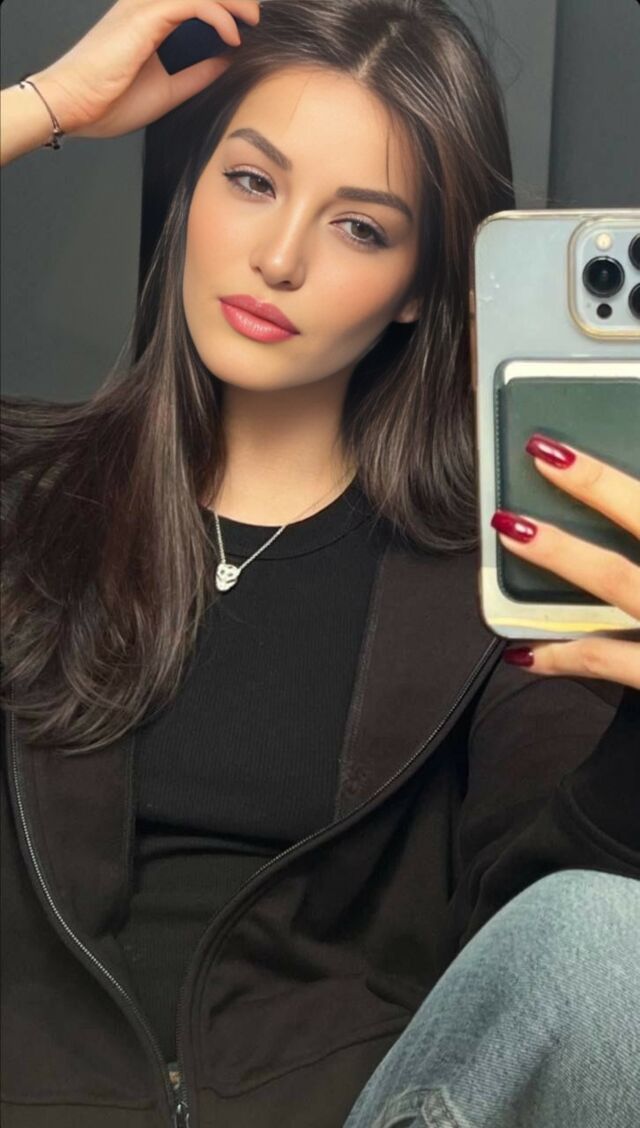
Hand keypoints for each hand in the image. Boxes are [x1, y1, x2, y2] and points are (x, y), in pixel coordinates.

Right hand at [25, 0, 260, 139]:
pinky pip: (194, 3)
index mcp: (148, 19)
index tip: (248, 26)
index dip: (222, 6)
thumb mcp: (168, 89)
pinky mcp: (145, 16)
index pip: (192, 0)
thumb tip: (227, 61)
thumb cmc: (108, 101)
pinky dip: (219, 16)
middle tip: (256, 18)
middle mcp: (146, 5)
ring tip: (252, 21)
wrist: (72, 106)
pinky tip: (233, 38)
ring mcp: (144, 7)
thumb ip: (198, 72)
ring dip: (232, 1)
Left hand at [490, 433, 639, 688]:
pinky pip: (606, 660)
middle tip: (542, 454)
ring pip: (615, 578)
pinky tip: (523, 650)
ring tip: (513, 528)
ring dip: (562, 551)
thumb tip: (629, 504)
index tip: (582, 439)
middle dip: (595, 485)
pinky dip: (560, 654)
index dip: (617, 474)